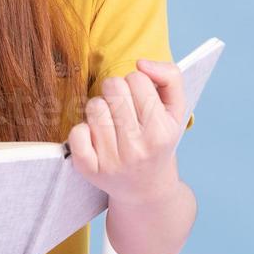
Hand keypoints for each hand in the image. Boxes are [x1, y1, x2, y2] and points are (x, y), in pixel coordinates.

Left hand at [67, 59, 187, 204]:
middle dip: (116, 90)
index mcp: (161, 131)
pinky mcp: (89, 170)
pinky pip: (76, 132)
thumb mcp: (176, 111)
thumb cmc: (159, 141)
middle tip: (123, 108)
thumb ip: (170, 77)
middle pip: (113, 86)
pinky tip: (95, 138)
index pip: (137, 79)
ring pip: (94, 106)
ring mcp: (112, 161)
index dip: (137, 83)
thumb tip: (141, 63)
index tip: (140, 99)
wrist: (147, 190)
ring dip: (100, 109)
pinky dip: (82, 130)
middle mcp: (138, 148)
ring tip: (111, 123)